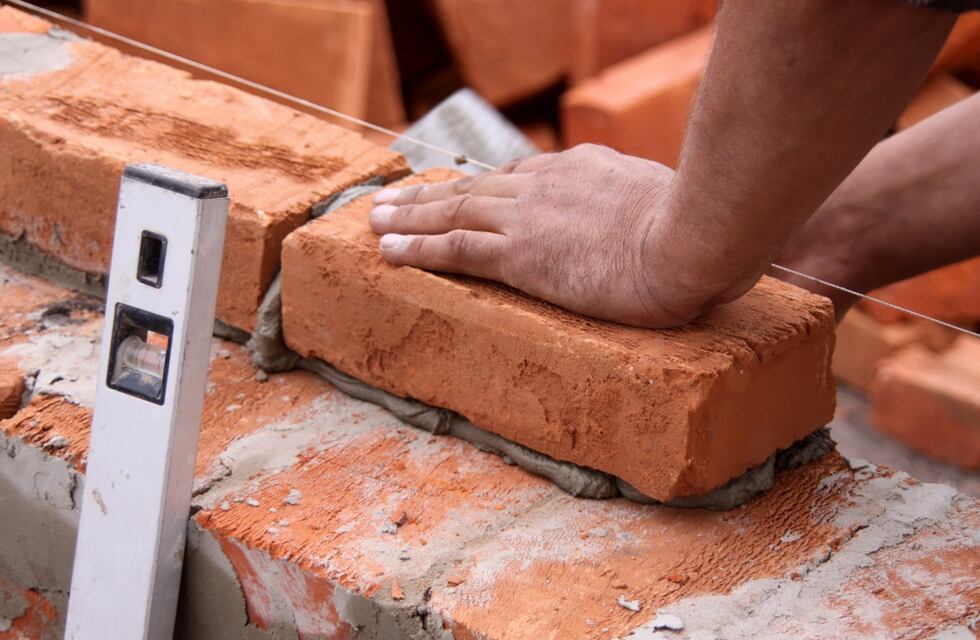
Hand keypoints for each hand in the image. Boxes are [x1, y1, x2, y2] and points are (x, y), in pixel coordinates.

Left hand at [369, 144, 704, 327]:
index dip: (484, 186)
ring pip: (454, 211)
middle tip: (394, 198)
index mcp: (584, 168)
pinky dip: (418, 248)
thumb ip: (650, 208)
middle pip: (476, 187)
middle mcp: (547, 185)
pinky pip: (456, 249)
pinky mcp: (522, 254)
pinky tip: (388, 250)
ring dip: (411, 216)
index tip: (460, 189)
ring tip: (376, 219)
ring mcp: (531, 218)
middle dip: (431, 194)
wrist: (695, 238)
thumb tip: (664, 222)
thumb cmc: (703, 228)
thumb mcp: (674, 202)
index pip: (521, 176)